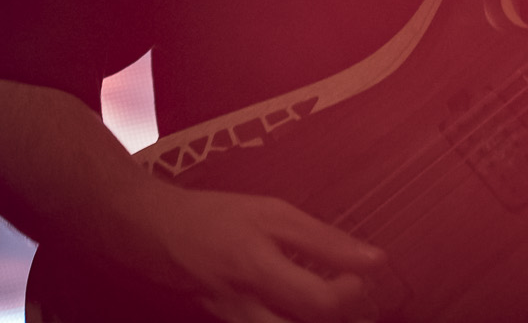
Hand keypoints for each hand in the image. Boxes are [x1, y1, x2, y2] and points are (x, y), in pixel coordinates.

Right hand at [134, 186, 388, 322]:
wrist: (153, 230)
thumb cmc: (215, 216)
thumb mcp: (272, 214)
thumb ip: (323, 240)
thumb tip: (374, 259)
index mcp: (259, 268)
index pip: (319, 301)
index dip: (350, 293)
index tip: (361, 274)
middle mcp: (246, 305)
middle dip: (335, 314)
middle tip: (352, 299)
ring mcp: (233, 320)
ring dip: (312, 318)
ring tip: (328, 302)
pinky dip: (290, 319)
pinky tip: (300, 307)